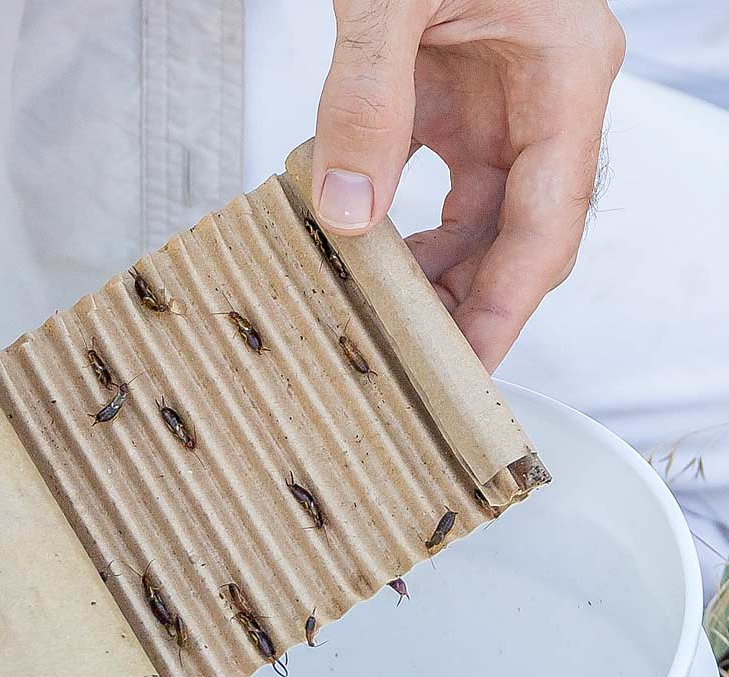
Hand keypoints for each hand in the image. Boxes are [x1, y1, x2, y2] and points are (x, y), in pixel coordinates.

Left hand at [313, 0, 625, 368]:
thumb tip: (346, 212)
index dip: (507, 308)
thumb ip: (367, 99)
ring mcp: (504, 102)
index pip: (547, 227)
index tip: (470, 366)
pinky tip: (363, 247)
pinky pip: (441, 185)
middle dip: (467, 304)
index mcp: (566, 75)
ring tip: (378, 315)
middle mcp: (545, 99)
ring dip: (429, 271)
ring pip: (479, 221)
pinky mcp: (459, 100)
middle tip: (413, 365)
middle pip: (518, 237)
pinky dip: (401, 223)